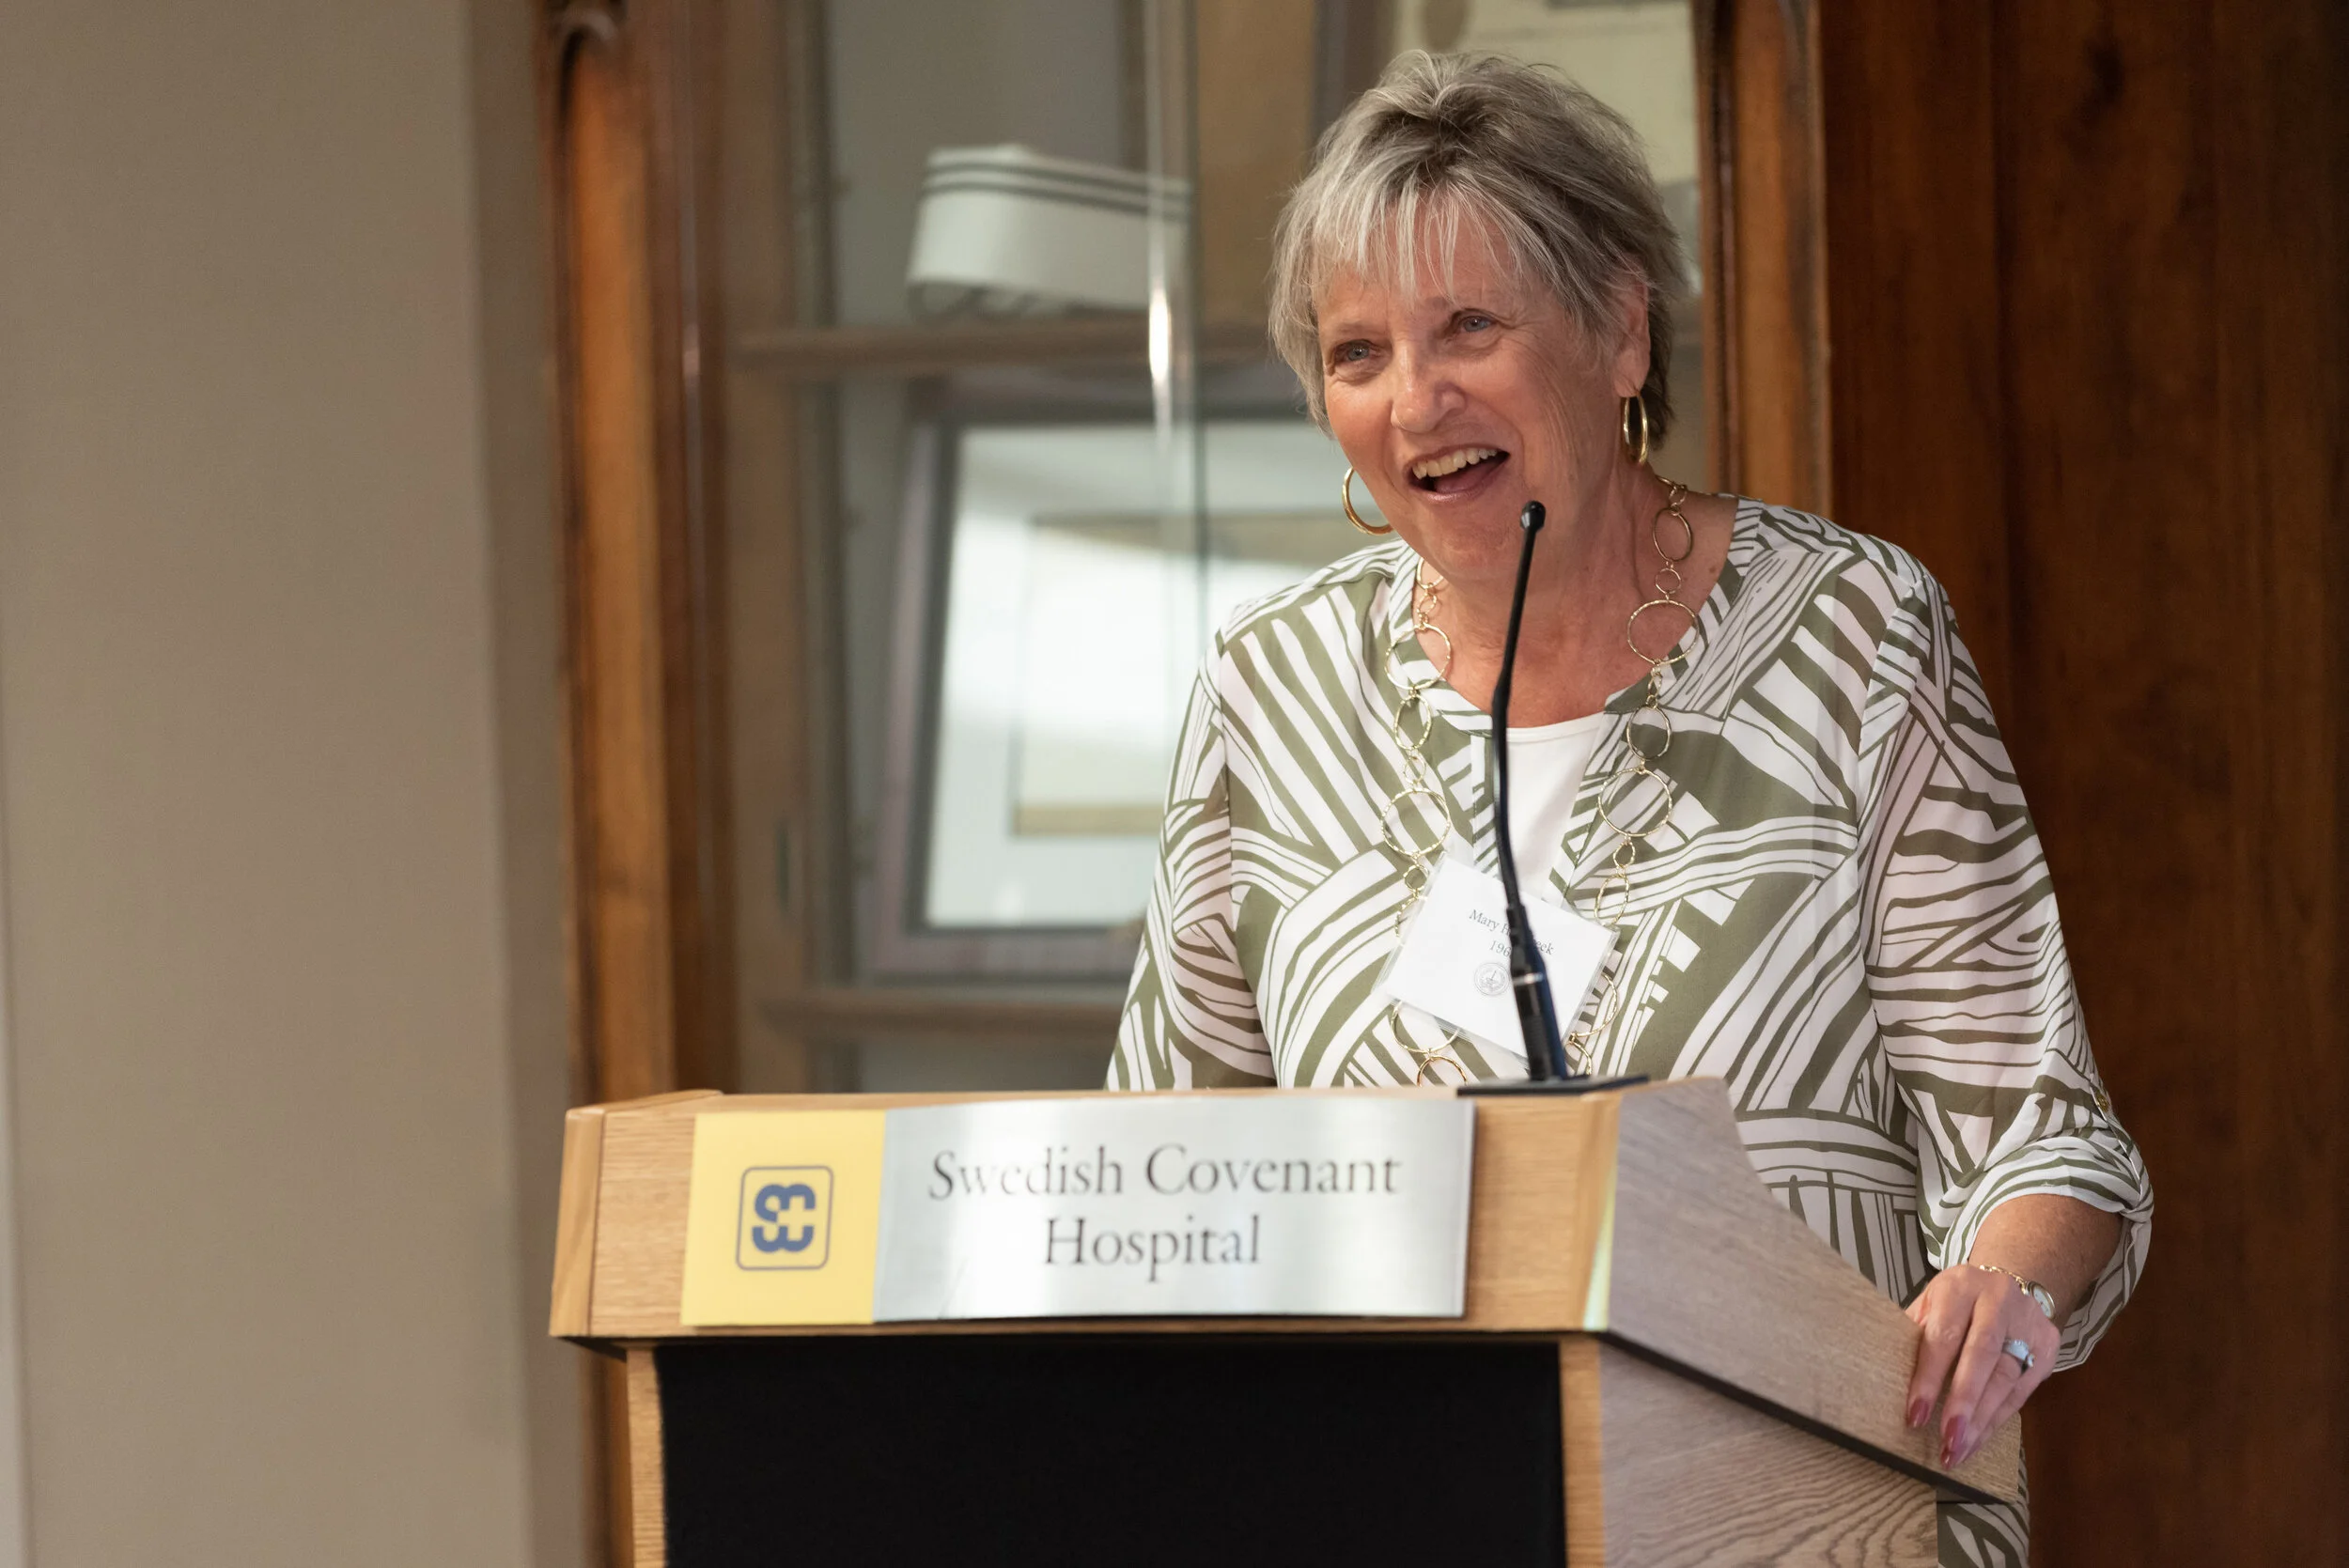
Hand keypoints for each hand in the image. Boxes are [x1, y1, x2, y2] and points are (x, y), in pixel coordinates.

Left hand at [1904, 1263, 2059, 1467]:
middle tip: (1947, 1440)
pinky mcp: (2048, 1347)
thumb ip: (1915, 1334)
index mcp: (1960, 1286)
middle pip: (1982, 1356)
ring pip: (2007, 1378)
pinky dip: (1997, 1419)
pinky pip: (2022, 1391)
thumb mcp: (1929, 1304)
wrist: (2010, 1281)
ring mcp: (2029, 1324)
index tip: (1915, 1415)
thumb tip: (1888, 1379)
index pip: (1944, 1335)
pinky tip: (1978, 1439)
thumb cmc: (1957, 1300)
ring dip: (1981, 1421)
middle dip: (1964, 1402)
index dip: (1929, 1377)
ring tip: (1959, 1451)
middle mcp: (1999, 1300)